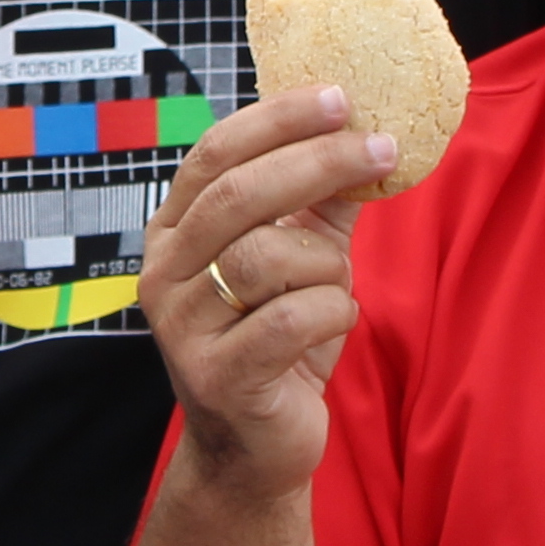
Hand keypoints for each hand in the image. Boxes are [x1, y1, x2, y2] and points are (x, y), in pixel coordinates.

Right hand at [134, 87, 390, 493]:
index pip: (215, 153)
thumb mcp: (300, 259)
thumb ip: (319, 201)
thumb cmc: (278, 342)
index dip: (277, 119)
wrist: (255, 448)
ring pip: (267, 258)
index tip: (339, 97)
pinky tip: (334, 324)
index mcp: (175, 232)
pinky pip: (291, 321)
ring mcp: (183, 328)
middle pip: (237, 194)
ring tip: (339, 285)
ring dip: (326, 264)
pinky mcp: (218, 377)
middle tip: (379, 148)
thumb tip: (365, 130)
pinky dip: (332, 314)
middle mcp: (165, 273)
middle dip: (317, 162)